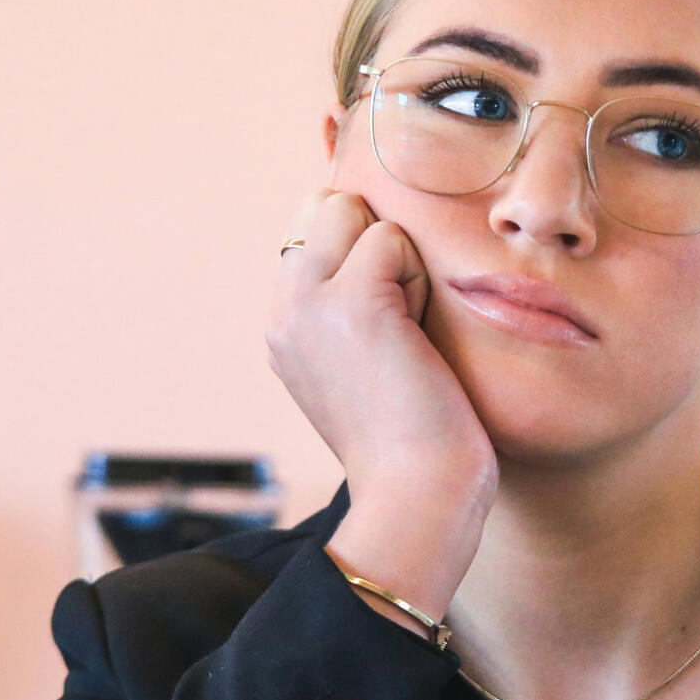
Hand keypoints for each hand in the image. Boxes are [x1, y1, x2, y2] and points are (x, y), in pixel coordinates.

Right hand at [269, 189, 497, 616]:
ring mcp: (307, 302)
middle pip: (326, 206)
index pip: (311, 228)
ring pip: (355, 212)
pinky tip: (414, 338)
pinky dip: (418, 279)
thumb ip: (348, 305)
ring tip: (406, 333)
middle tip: (398, 322)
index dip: (361, 250)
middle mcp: (281, 309)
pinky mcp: (350, 301)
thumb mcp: (360, 363)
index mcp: (282, 325)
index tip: (384, 323)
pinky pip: (391, 239)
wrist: (414, 494)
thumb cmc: (411, 439)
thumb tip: (377, 239)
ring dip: (400, 262)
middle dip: (375, 243)